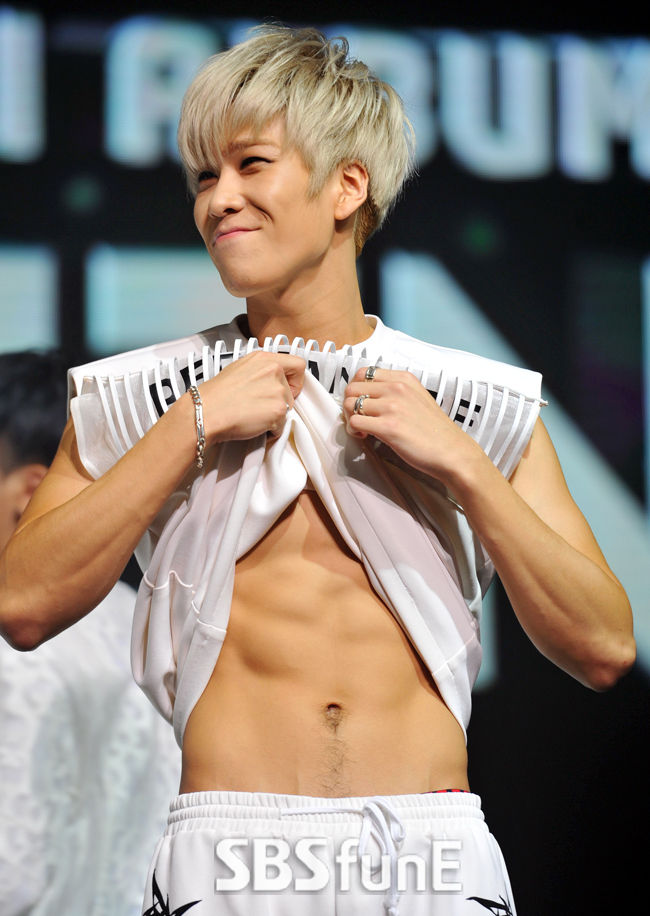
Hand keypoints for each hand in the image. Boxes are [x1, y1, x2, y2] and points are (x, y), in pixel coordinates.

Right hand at [198, 350, 305, 442]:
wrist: (205, 412)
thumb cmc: (216, 396)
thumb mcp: (239, 369)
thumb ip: (260, 372)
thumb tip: (269, 381)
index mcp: (263, 358)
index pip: (298, 364)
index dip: (295, 380)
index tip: (287, 388)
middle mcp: (273, 370)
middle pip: (293, 391)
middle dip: (281, 401)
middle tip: (262, 407)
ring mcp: (277, 390)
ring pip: (288, 409)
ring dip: (274, 416)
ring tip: (253, 416)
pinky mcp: (279, 409)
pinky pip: (282, 425)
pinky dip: (271, 430)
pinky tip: (254, 425)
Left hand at [343, 366, 482, 480]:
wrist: (452, 452)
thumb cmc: (435, 431)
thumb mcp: (417, 398)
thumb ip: (395, 392)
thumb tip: (368, 397)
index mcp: (404, 379)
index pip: (363, 373)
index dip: (357, 388)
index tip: (361, 402)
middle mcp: (397, 388)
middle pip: (352, 387)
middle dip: (349, 404)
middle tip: (358, 417)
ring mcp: (392, 406)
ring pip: (349, 404)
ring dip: (350, 418)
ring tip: (362, 429)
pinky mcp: (388, 427)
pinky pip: (354, 422)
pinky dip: (354, 430)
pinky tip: (365, 436)